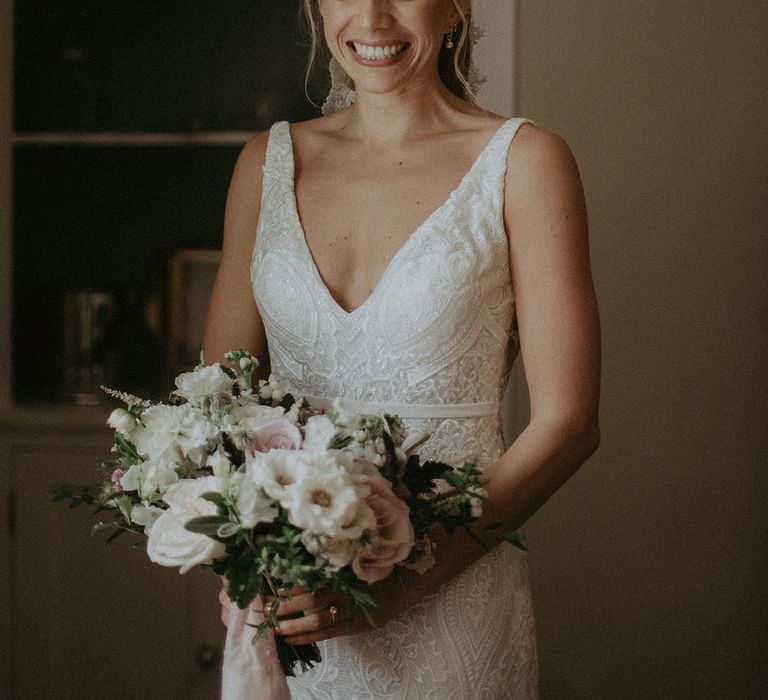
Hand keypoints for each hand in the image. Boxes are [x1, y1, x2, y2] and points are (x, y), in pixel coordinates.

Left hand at [267, 574, 413, 645]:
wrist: (400, 587)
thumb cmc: (374, 569)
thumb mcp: (356, 560)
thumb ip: (334, 563)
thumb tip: (303, 563)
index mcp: (346, 574)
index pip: (317, 580)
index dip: (297, 585)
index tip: (278, 587)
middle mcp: (347, 593)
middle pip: (314, 600)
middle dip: (289, 605)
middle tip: (267, 608)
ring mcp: (351, 612)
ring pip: (318, 620)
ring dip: (294, 624)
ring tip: (275, 626)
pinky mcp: (352, 627)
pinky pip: (327, 634)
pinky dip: (308, 636)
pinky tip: (292, 638)